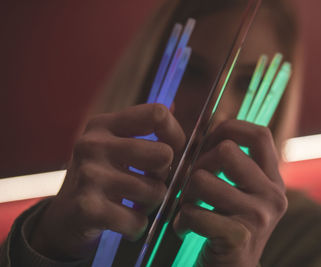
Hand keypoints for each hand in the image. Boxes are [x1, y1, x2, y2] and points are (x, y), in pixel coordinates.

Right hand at [30, 104, 185, 259]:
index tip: (172, 151)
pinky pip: (138, 220)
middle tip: (150, 183)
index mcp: (104, 124)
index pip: (158, 114)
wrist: (63, 217)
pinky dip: (137, 226)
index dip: (175, 135)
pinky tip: (126, 222)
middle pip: (164, 154)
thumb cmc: (99, 176)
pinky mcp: (88, 208)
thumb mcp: (113, 144)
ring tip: (136, 203)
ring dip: (151, 204)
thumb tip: (172, 104)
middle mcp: (93, 144)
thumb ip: (142, 127)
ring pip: (156, 191)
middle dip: (164, 176)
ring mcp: (89, 175)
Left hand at [174, 119, 286, 266]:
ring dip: (186, 195)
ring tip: (189, 209)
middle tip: (193, 185)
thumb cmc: (228, 227)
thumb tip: (211, 121)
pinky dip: (182, 220)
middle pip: (225, 151)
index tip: (208, 142)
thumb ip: (232, 162)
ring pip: (202, 180)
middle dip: (198, 164)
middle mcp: (273, 196)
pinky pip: (194, 212)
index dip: (229, 128)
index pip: (260, 135)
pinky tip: (186, 229)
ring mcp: (258, 217)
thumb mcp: (239, 193)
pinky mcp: (238, 237)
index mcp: (273, 181)